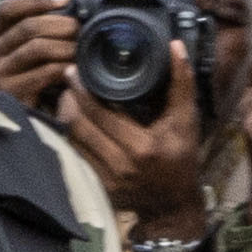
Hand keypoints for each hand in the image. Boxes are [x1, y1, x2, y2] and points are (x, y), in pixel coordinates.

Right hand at [0, 0, 79, 118]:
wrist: (15, 120)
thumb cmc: (30, 74)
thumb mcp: (36, 43)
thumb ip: (55, 12)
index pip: (8, 9)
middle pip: (26, 27)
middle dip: (59, 24)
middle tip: (81, 27)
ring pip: (35, 48)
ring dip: (64, 45)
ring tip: (81, 47)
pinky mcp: (10, 93)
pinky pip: (41, 73)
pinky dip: (62, 67)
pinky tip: (74, 68)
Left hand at [58, 36, 213, 225]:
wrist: (172, 205)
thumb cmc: (181, 158)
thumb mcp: (186, 121)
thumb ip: (181, 84)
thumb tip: (175, 46)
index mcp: (141, 146)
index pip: (99, 114)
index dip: (82, 91)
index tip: (72, 72)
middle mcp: (119, 164)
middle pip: (78, 126)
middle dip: (68, 100)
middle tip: (66, 81)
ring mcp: (105, 178)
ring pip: (72, 140)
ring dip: (65, 116)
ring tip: (66, 97)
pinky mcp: (97, 186)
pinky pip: (76, 154)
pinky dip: (71, 134)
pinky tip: (72, 120)